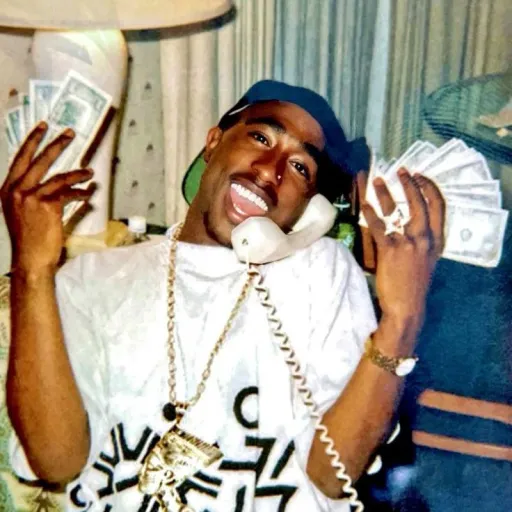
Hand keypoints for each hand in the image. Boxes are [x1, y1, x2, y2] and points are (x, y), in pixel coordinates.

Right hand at [0, 122, 94, 273]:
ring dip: (77, 173)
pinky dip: (80, 192)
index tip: (43, 127)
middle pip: (39, 160)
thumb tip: (49, 182)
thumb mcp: (20, 212)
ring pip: (58, 176)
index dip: (32, 141)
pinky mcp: (47, 206)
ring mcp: (31, 197)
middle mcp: (16, 190)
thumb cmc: (29, 238)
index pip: (20, 158)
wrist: (30, 259)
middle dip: (56, 144)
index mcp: (8, 189)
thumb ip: (28, 194)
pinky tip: (88, 194)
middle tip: (69, 133)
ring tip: (90, 171)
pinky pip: (68, 193)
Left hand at [358, 168, 444, 332]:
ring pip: (396, 211)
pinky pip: (377, 227)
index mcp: (436, 241)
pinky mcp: (390, 251)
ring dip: (385, 193)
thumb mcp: (426, 260)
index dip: (430, 188)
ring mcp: (408, 244)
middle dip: (409, 184)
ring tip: (376, 180)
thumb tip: (406, 224)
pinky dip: (369, 213)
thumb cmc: (414, 284)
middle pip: (419, 203)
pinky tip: (363, 204)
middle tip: (401, 170)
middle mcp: (425, 239)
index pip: (439, 207)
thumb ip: (421, 242)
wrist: (407, 306)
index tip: (421, 176)